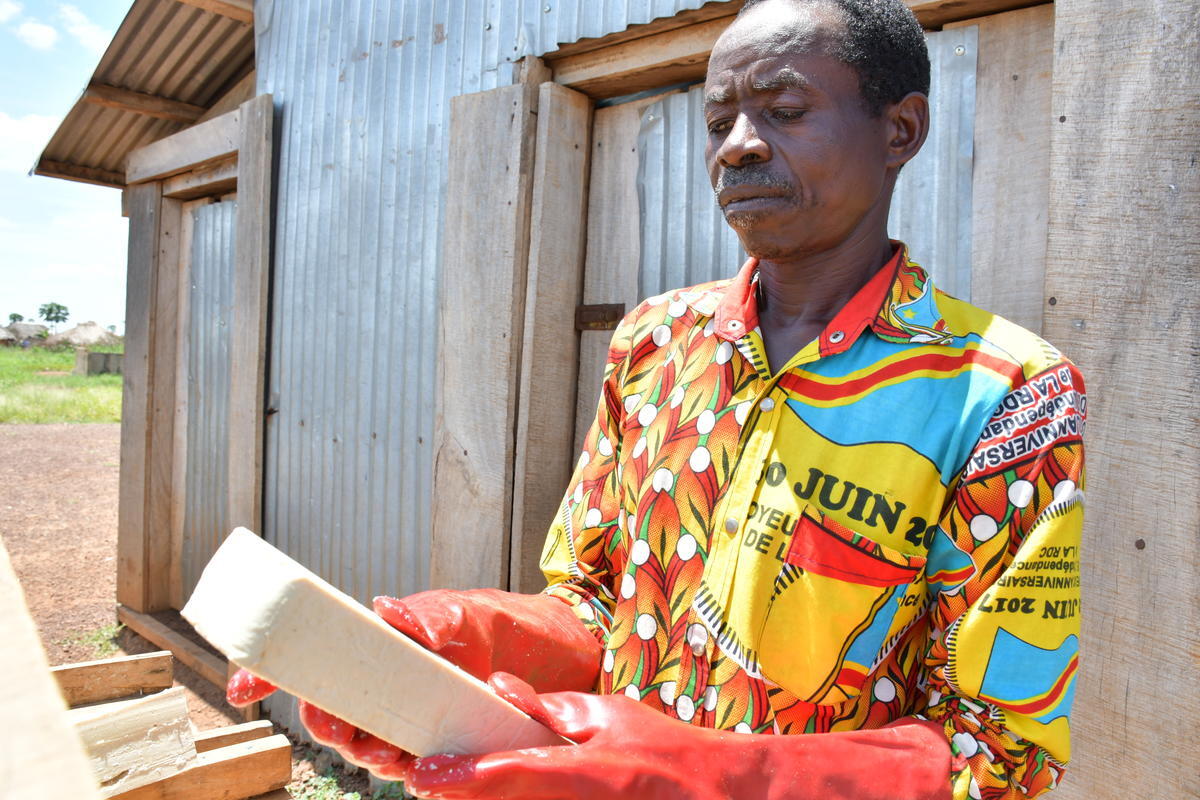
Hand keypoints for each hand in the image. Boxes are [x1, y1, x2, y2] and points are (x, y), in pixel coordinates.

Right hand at [225, 590, 601, 780]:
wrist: (553, 650)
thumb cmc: (496, 622)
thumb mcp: (461, 610)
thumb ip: (427, 614)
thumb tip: (386, 612)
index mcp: (375, 648)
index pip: (311, 664)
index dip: (266, 675)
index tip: (239, 688)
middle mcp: (383, 687)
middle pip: (331, 714)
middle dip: (325, 723)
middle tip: (337, 721)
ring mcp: (408, 719)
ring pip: (364, 746)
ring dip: (364, 752)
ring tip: (385, 749)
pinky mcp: (438, 745)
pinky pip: (409, 768)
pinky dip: (406, 773)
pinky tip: (416, 769)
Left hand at [405, 673, 953, 799]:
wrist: (723, 799)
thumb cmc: (670, 756)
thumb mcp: (611, 716)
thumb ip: (552, 710)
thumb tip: (501, 693)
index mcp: (589, 772)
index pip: (515, 773)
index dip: (463, 778)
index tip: (423, 775)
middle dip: (470, 795)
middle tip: (439, 782)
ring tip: (472, 785)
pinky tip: (518, 793)